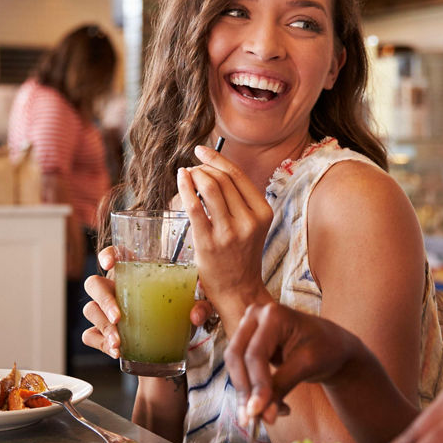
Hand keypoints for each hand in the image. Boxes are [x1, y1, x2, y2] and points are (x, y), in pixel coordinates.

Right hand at [82, 246, 215, 358]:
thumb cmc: (177, 314)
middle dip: (104, 300)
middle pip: (94, 284)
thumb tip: (195, 315)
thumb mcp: (193, 308)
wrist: (171, 344)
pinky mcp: (102, 333)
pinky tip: (116, 352)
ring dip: (104, 327)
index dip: (108, 254)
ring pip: (91, 310)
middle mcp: (115, 288)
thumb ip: (200, 307)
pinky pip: (91, 335)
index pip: (115, 254)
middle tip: (118, 317)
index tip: (109, 263)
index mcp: (134, 272)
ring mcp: (105, 310)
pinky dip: (101, 343)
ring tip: (119, 343)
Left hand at [178, 145, 273, 321]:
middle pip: (222, 179)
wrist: (239, 291)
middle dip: (202, 168)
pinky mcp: (209, 243)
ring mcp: (229, 232)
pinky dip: (185, 188)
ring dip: (194, 176)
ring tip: (186, 176)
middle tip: (192, 170)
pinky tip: (180, 181)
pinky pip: (194, 206)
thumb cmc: (241, 256)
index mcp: (263, 213)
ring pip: (210, 187)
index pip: (238, 175)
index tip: (201, 151)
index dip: (217, 158)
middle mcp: (249, 221)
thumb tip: (214, 170)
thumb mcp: (252, 226)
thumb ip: (240, 201)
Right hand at [225, 302, 361, 424]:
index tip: (257, 413)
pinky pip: (241, 370)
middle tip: (251, 420)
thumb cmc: (325, 348)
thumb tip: (264, 416)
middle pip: (237, 357)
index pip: (255, 353)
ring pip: (235, 366)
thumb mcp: (306, 365)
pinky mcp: (248, 344)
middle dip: (244, 390)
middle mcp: (255, 316)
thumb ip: (282, 387)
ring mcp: (249, 328)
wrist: (332, 346)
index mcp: (272, 314)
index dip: (256, 384)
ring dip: (246, 394)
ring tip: (266, 416)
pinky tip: (271, 406)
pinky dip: (252, 391)